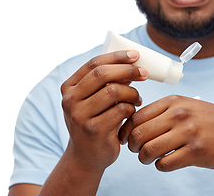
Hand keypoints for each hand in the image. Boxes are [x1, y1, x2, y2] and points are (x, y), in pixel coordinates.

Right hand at [60, 50, 147, 172]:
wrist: (86, 157)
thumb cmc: (95, 122)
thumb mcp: (93, 100)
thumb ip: (106, 82)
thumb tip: (132, 62)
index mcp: (69, 87)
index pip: (94, 63)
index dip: (117, 57)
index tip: (136, 55)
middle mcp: (70, 100)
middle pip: (102, 74)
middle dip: (128, 70)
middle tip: (144, 73)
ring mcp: (80, 115)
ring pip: (114, 91)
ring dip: (132, 92)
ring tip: (137, 99)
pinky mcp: (94, 130)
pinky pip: (122, 109)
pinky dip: (132, 108)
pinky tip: (132, 112)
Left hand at [119, 95, 213, 171]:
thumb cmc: (208, 120)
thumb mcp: (186, 106)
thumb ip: (162, 112)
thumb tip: (133, 125)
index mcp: (173, 102)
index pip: (136, 117)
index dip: (127, 131)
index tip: (127, 139)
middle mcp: (179, 115)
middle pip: (139, 134)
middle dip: (133, 146)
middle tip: (137, 150)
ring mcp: (188, 133)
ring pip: (148, 150)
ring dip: (144, 158)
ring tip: (149, 158)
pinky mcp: (195, 152)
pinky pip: (164, 164)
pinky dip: (160, 166)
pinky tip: (166, 162)